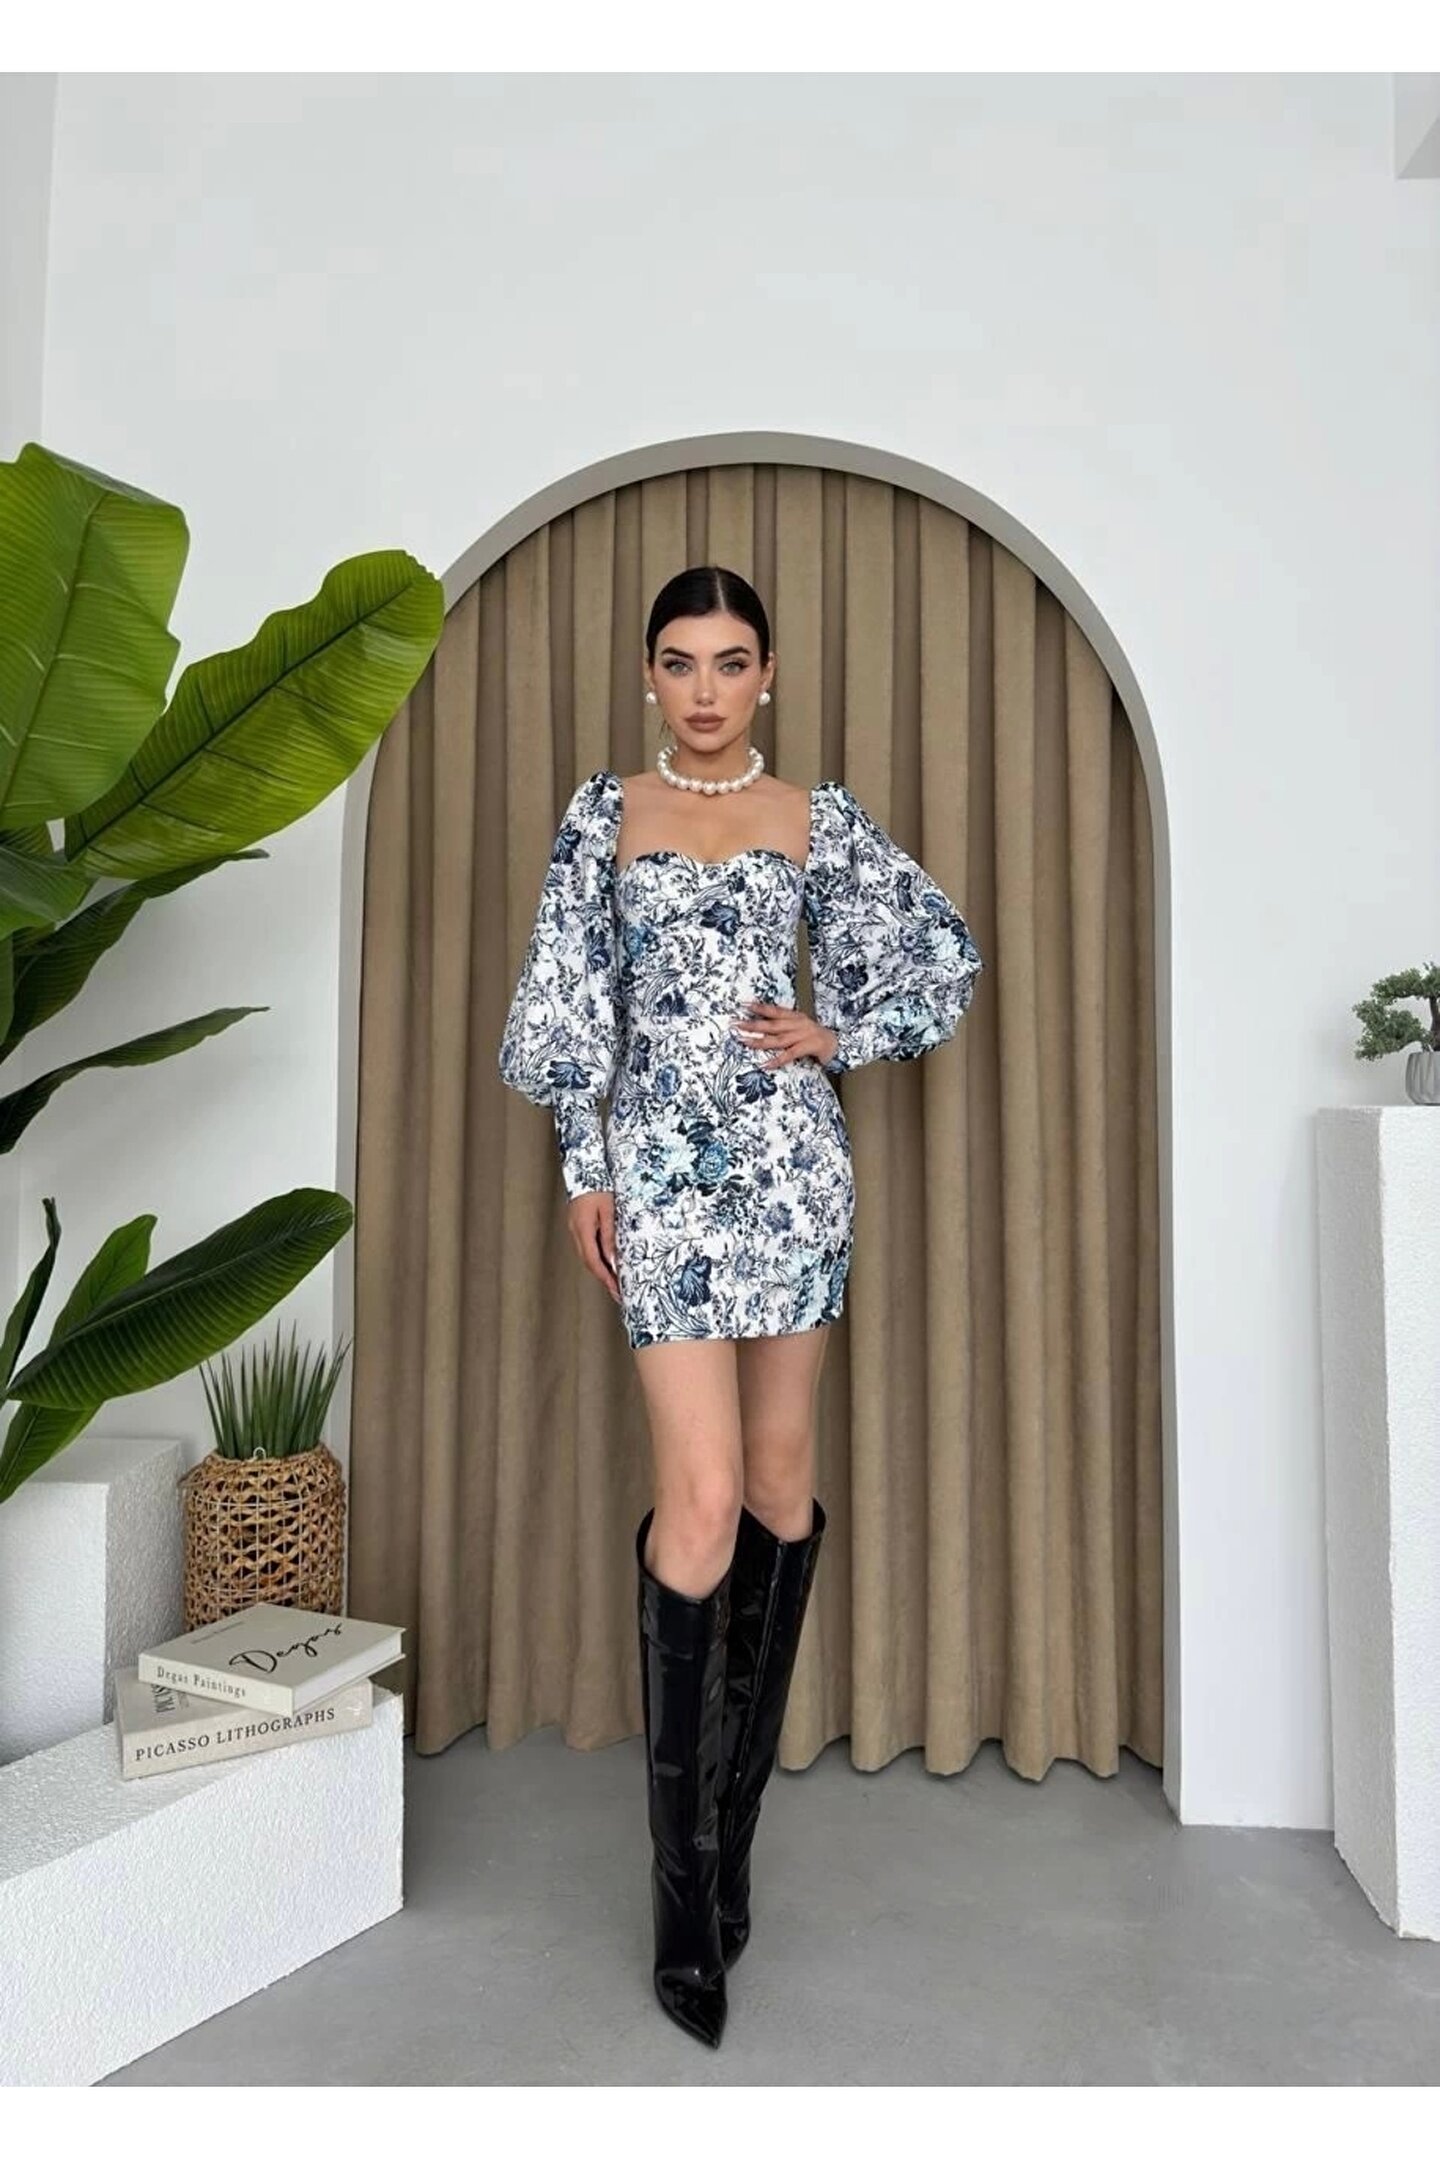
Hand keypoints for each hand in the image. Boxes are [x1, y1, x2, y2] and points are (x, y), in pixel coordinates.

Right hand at [567, 1189, 621, 1303]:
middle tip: (617, 1291)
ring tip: (615, 1280)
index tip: (616, 1289)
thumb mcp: (609, 1210)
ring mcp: (575, 1229)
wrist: (584, 1169)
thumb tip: (613, 1257)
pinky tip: (607, 1261)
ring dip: (600, 1269)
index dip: (605, 1277)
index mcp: (583, 1229)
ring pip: (587, 1256)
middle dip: (603, 1278)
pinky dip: (597, 1258)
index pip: (594, 1261)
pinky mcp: (578, 1225)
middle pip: (589, 1262)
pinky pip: (587, 1247)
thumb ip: (610, 1234)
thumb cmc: (599, 1187)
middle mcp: (576, 1232)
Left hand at [733, 1000, 838, 1070]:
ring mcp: (805, 1034)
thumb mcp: (800, 1027)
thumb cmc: (815, 1038)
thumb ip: (784, 1026)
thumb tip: (762, 1028)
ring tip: (745, 1042)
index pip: (774, 1010)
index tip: (743, 1005)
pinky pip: (790, 1054)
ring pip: (778, 1039)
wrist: (838, 1045)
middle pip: (772, 1024)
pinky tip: (766, 1064)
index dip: (759, 1007)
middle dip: (753, 1025)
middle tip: (737, 1025)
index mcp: (796, 1016)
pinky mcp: (810, 1046)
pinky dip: (777, 1059)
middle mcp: (799, 1023)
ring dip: (760, 1041)